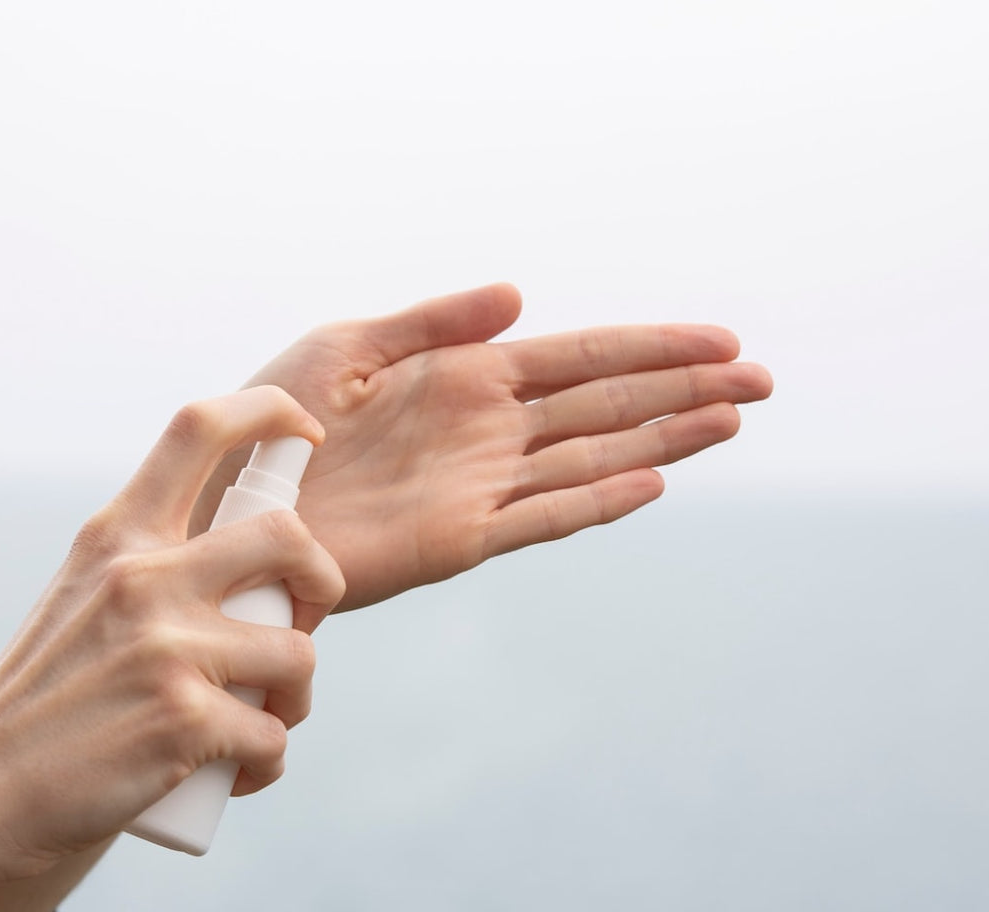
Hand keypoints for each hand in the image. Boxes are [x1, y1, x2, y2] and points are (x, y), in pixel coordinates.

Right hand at [0, 386, 345, 876]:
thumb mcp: (86, 595)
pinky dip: (266, 763)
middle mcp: (143, 577)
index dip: (269, 410)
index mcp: (118, 536)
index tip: (305, 430)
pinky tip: (238, 772)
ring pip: (298, 656)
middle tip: (302, 624)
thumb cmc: (48, 697)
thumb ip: (153, 562)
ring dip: (296, 699)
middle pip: (290, 538)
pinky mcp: (184, 721)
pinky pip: (273, 737)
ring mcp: (166, 648)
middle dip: (322, 583)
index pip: (199, 427)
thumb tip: (254, 548)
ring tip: (261, 719)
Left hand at [195, 284, 772, 609]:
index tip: (720, 340)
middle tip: (762, 379)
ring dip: (664, 440)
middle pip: (608, 406)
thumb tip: (520, 296)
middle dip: (684, 391)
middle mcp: (489, 431)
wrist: (226, 501)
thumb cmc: (271, 419)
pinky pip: (545, 516)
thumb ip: (437, 319)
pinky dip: (599, 499)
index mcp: (465, 376)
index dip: (651, 347)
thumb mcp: (349, 344)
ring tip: (733, 419)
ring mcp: (482, 486)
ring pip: (595, 457)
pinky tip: (653, 480)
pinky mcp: (460, 538)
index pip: (581, 357)